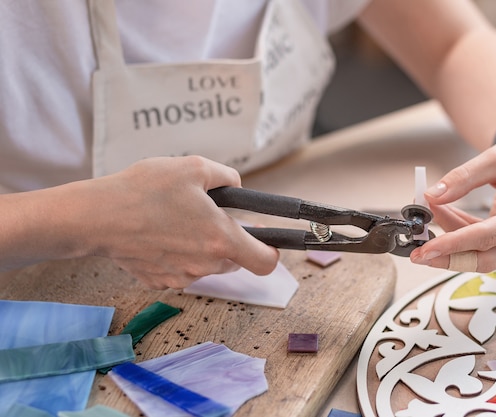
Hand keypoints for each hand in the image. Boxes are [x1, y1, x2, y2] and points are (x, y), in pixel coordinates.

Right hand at [88, 156, 278, 288]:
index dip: (270, 251)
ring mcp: (181, 278)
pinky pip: (181, 269)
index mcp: (221, 240)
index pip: (265, 262)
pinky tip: (158, 234)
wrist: (96, 217)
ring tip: (176, 220)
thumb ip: (228, 177)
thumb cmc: (145, 190)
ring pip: (206, 265)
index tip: (264, 239)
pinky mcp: (159, 282)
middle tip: (207, 215)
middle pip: (233, 260)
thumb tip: (237, 187)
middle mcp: (205, 266)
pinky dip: (177, 254)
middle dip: (227, 240)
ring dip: (201, 247)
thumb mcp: (195, 167)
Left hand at [410, 117, 495, 271]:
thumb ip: (462, 178)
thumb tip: (431, 196)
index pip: (487, 238)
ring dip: (452, 238)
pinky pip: (484, 244)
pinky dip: (461, 231)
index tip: (426, 249)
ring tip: (429, 212)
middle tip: (416, 252)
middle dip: (448, 256)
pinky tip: (443, 213)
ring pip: (481, 253)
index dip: (453, 245)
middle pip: (485, 259)